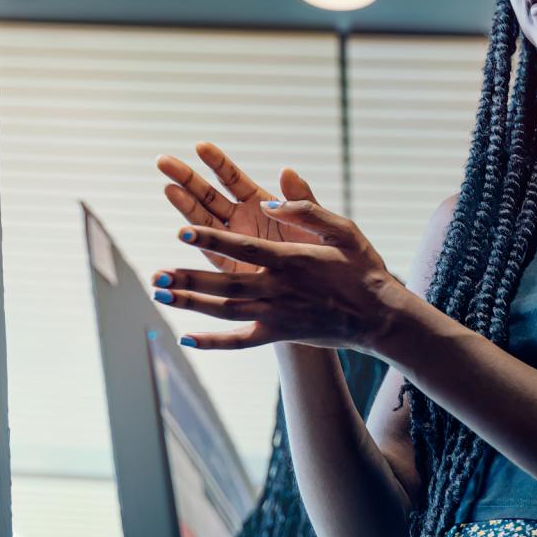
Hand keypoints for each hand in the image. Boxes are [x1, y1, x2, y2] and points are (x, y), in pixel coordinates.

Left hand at [152, 156, 404, 352]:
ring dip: (192, 304)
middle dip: (189, 279)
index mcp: (292, 259)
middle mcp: (279, 289)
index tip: (181, 231)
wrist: (379, 316)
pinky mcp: (280, 334)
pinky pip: (240, 341)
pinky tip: (186, 339)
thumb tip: (273, 194)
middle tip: (157, 275)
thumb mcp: (343, 229)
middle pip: (225, 284)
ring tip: (161, 295)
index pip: (243, 247)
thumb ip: (308, 208)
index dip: (210, 238)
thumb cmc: (362, 267)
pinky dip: (213, 342)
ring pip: (225, 311)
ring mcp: (277, 315)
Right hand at [157, 142, 313, 274]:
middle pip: (209, 194)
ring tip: (167, 187)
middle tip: (163, 160)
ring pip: (202, 219)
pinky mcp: (229, 267)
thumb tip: (287, 171)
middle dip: (186, 177)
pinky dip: (194, 241)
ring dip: (183, 204)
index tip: (200, 146)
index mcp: (262, 204)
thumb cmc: (324, 255)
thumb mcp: (318, 223)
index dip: (217, 163)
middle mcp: (243, 220)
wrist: (326, 292)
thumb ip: (301, 201)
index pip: (234, 179)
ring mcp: (233, 243)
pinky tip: (180, 230)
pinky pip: (208, 250)